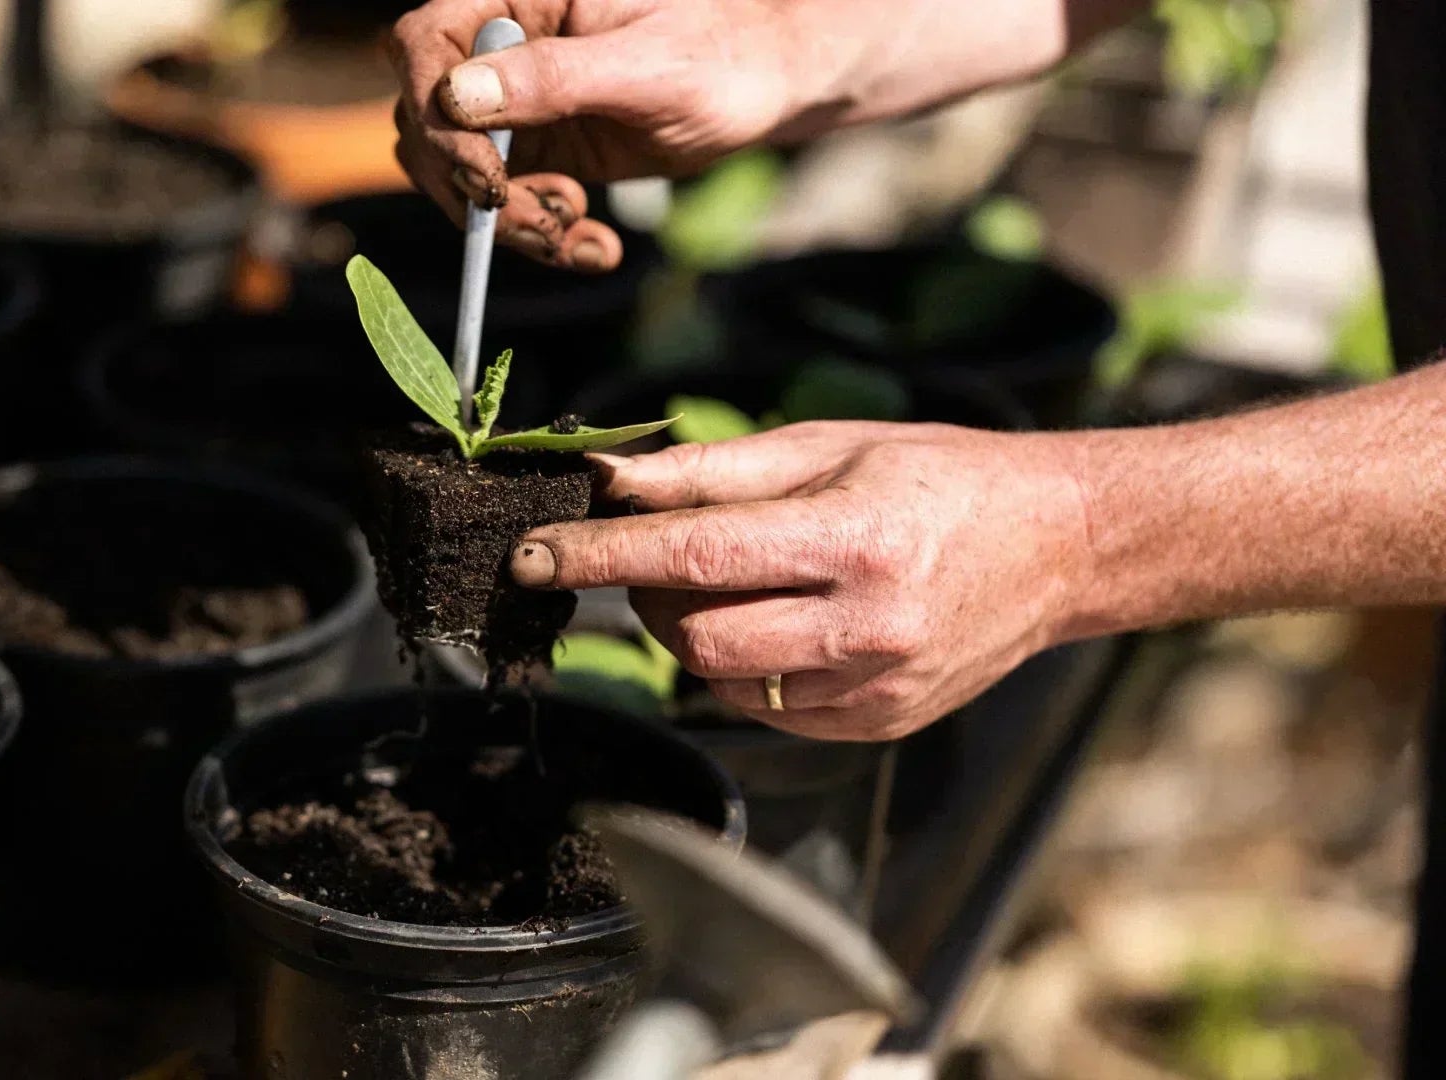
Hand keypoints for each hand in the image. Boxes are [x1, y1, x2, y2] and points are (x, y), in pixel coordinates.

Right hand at [389, 0, 845, 270]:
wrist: (770, 83)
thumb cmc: (723, 50)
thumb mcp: (646, 66)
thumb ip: (553, 76)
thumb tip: (457, 97)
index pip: (424, 45)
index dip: (434, 113)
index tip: (485, 175)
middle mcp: (503, 50)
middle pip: (428, 122)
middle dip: (473, 187)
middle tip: (543, 217)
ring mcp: (516, 104)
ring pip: (457, 175)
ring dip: (510, 223)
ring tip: (579, 231)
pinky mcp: (539, 151)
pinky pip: (506, 206)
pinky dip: (543, 236)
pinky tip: (596, 246)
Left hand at [506, 423, 1094, 739]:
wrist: (1060, 546)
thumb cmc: (940, 477)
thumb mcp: (828, 446)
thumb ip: (713, 472)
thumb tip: (611, 481)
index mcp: (853, 542)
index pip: (692, 559)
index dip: (599, 557)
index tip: (529, 554)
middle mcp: (866, 629)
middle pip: (697, 637)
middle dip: (648, 600)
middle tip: (654, 560)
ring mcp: (874, 690)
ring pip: (723, 684)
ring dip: (691, 635)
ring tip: (728, 586)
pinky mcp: (876, 727)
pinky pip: (766, 711)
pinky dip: (741, 670)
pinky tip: (774, 624)